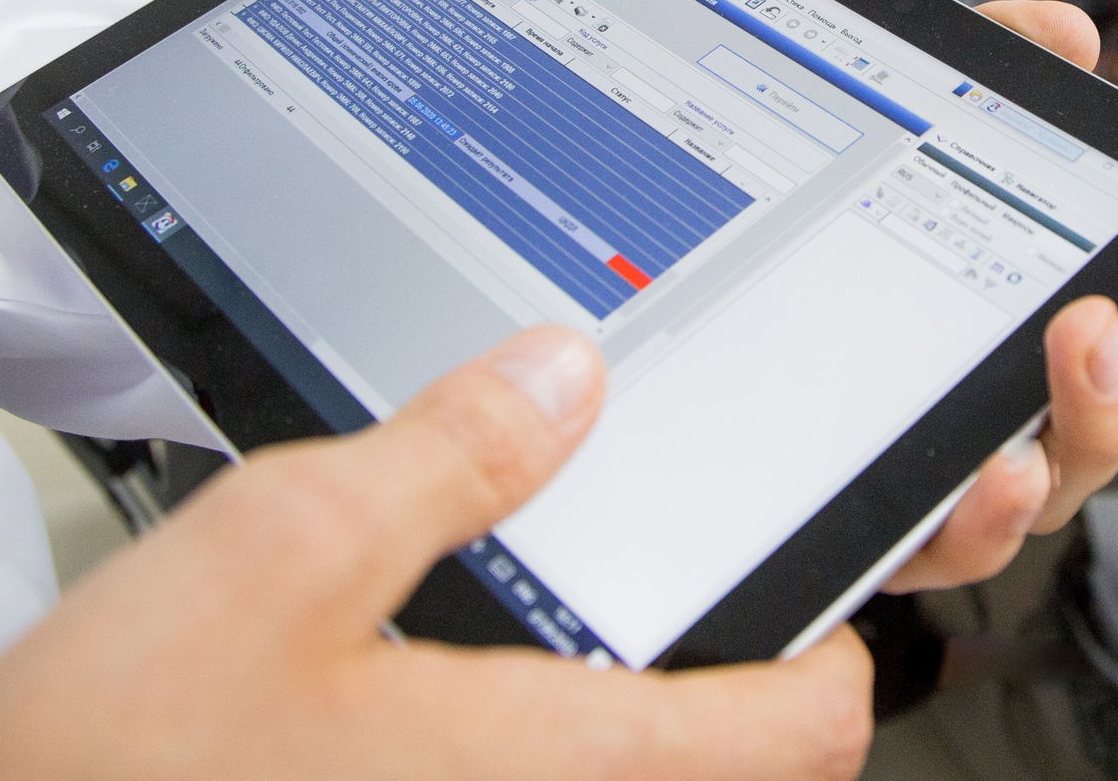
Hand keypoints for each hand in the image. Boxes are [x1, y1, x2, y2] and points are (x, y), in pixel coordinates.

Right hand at [0, 328, 871, 780]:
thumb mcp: (277, 550)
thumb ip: (448, 456)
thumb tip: (565, 376)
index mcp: (563, 764)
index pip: (810, 727)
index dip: (840, 636)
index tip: (824, 566)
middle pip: (732, 764)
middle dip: (743, 655)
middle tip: (704, 557)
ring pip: (623, 778)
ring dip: (643, 695)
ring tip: (590, 586)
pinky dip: (540, 736)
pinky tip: (462, 664)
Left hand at [881, 0, 1117, 591]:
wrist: (749, 318)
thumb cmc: (876, 233)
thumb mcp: (931, 119)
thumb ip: (1000, 65)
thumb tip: (1067, 38)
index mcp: (1089, 316)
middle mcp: (1056, 402)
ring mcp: (995, 468)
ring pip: (1077, 464)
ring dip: (1100, 401)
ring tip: (1087, 329)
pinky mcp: (916, 524)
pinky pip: (967, 542)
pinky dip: (994, 515)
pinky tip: (999, 466)